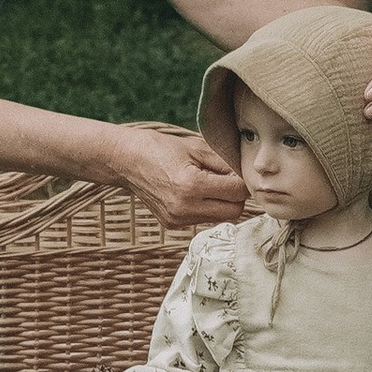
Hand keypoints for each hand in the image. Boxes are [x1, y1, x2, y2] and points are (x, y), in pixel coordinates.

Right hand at [109, 123, 244, 230]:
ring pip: (220, 217)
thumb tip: (247, 173)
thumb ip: (224, 162)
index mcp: (192, 186)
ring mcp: (178, 219)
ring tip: (210, 183)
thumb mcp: (195, 147)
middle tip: (228, 178)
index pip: (238, 192)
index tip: (240, 170)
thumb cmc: (159, 148)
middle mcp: (185, 207)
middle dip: (237, 195)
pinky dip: (206, 207)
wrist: (125, 160)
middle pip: (234, 211)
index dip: (244, 180)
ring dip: (223, 202)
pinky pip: (203, 219)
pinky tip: (194, 191)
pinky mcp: (172, 224)